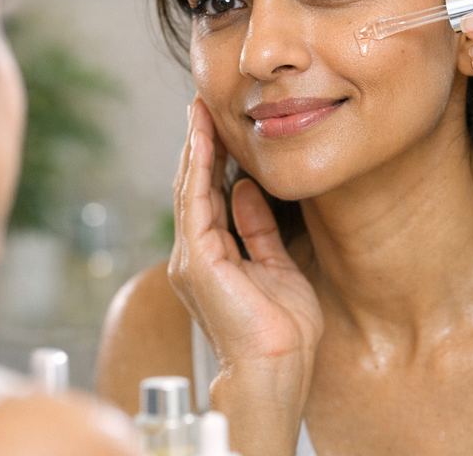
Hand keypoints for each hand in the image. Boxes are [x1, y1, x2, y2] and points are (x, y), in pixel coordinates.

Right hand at [168, 97, 322, 388]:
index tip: (219, 123)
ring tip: (200, 110)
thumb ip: (258, 227)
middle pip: (193, 187)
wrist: (277, 368)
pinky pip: (195, 205)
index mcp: (212, 257)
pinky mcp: (197, 261)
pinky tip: (203, 140)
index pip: (209, 196)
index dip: (212, 158)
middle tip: (203, 104)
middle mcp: (195, 255)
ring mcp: (192, 258)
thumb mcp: (276, 264)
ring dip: (195, 147)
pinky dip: (198, 170)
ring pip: (189, 190)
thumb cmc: (282, 330)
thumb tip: (247, 187)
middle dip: (199, 144)